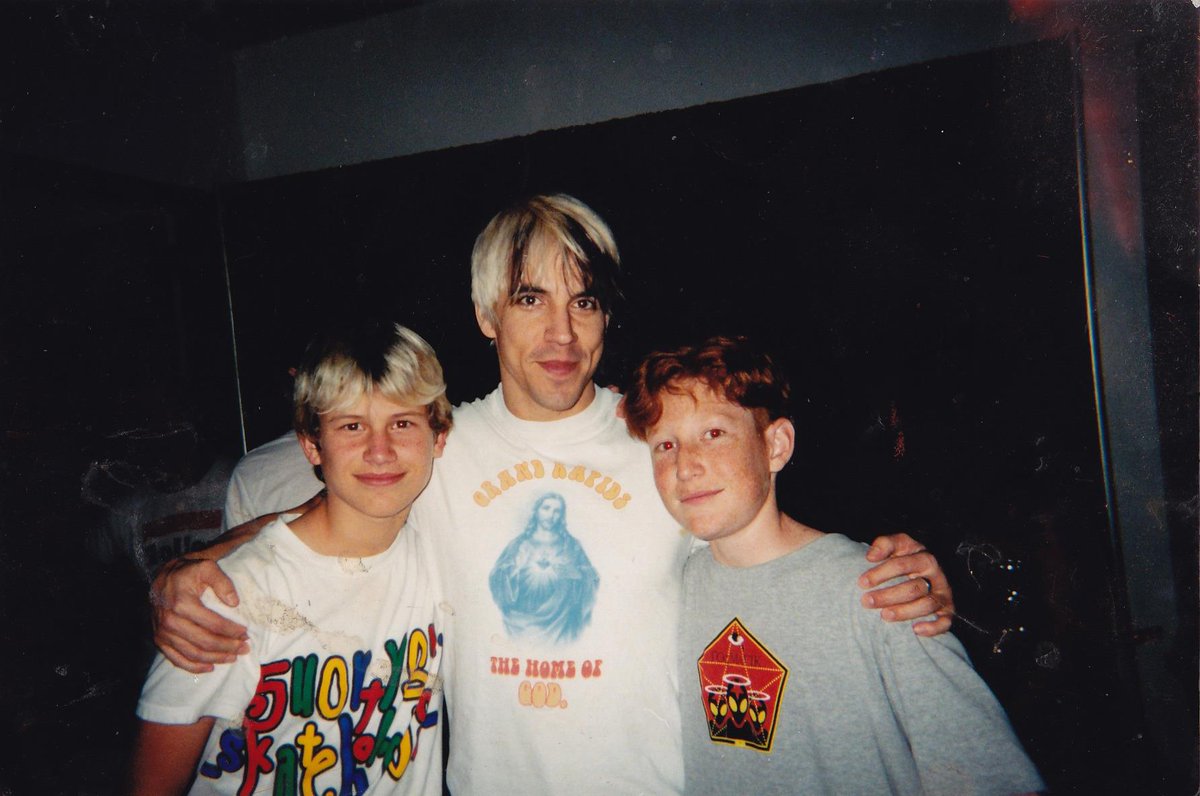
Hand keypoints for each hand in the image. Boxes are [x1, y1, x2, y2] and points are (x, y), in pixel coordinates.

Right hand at [151, 557, 247, 673]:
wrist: (163, 577)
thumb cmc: (188, 572)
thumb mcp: (206, 567)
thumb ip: (222, 582)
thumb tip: (234, 603)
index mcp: (182, 604)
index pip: (213, 624)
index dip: (232, 630)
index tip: (246, 632)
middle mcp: (170, 621)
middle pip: (204, 641)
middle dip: (228, 647)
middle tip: (244, 647)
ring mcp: (163, 633)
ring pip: (193, 653)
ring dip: (215, 658)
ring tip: (233, 657)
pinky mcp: (159, 640)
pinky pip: (176, 659)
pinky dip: (194, 667)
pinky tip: (210, 667)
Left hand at [858, 533, 954, 636]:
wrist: (927, 571)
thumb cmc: (907, 558)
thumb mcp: (898, 545)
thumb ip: (884, 544)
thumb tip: (871, 556)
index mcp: (923, 557)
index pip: (902, 564)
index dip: (881, 573)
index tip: (862, 582)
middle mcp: (936, 576)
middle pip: (914, 588)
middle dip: (888, 596)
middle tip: (866, 601)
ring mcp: (943, 593)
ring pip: (927, 605)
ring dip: (904, 612)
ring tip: (884, 615)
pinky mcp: (947, 610)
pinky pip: (945, 621)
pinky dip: (933, 627)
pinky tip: (915, 630)